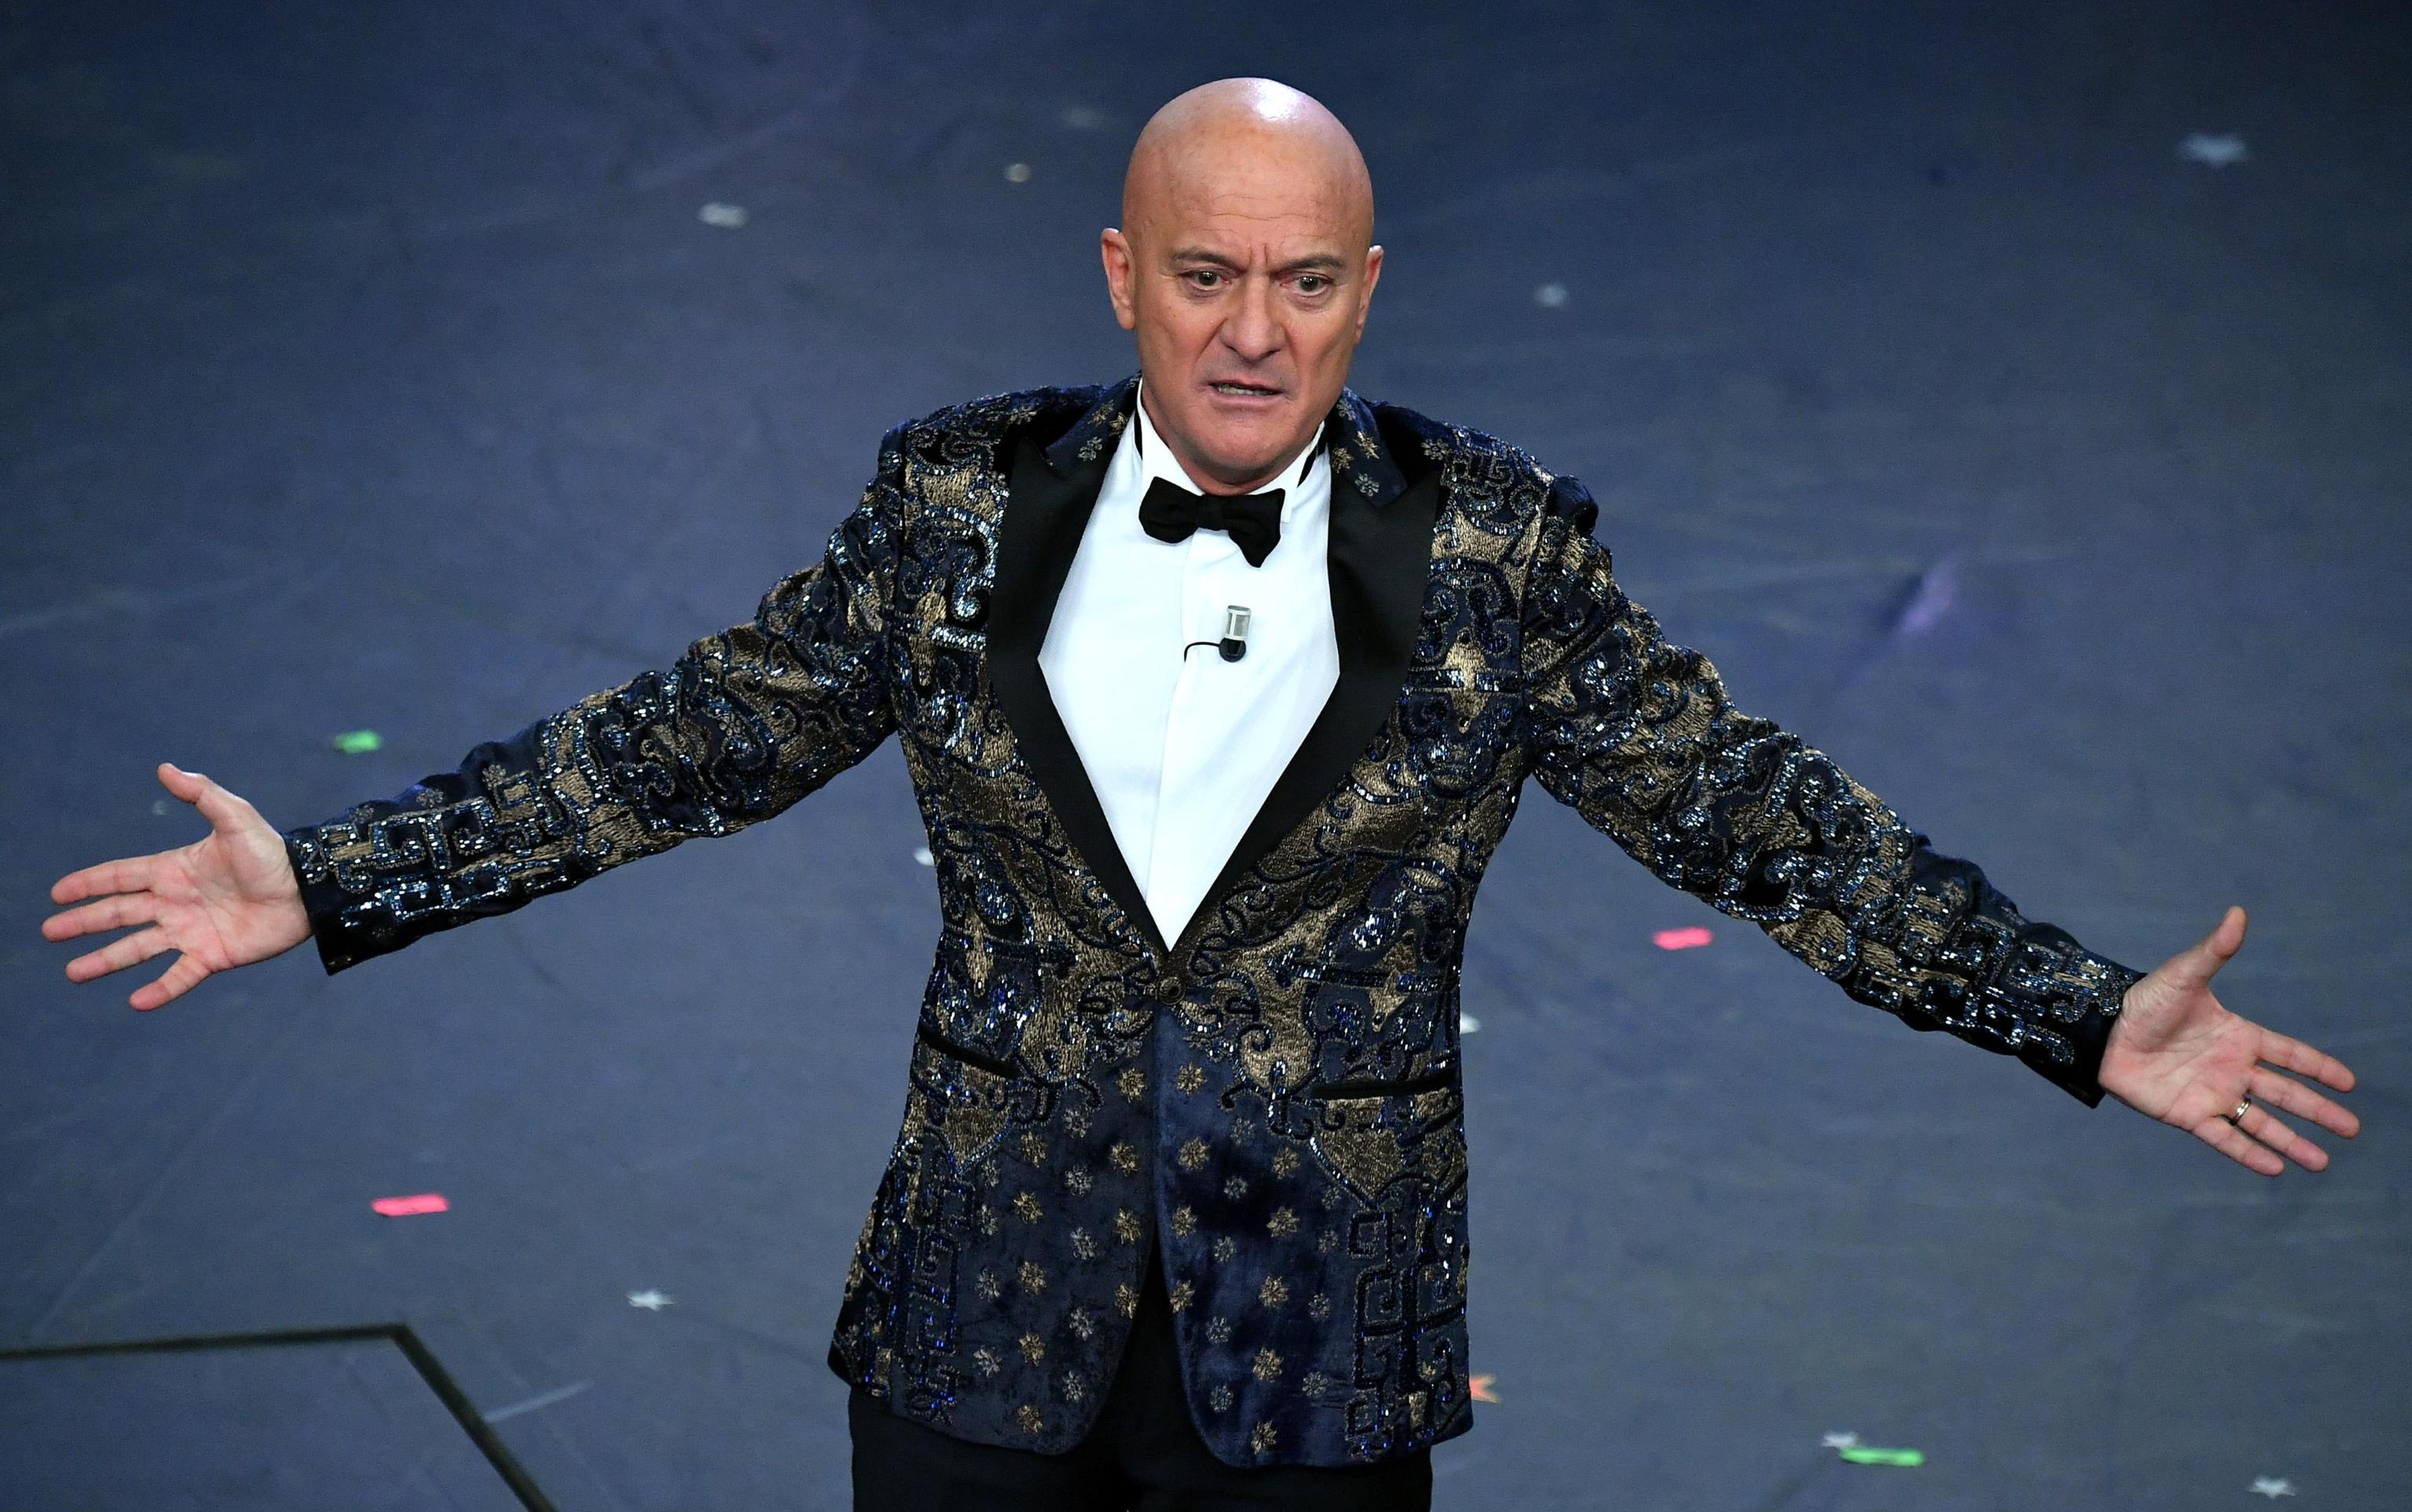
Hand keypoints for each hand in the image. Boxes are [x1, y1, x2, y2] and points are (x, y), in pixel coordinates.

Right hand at [42, 763, 311, 1009]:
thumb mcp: (235, 819)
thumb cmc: (273, 853)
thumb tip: (166, 768)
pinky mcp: (213, 955)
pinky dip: (160, 990)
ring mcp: (192, 931)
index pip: (121, 877)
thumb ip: (201, 795)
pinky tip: (135, 1002)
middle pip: (119, 913)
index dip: (89, 884)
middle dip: (84, 923)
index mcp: (174, 870)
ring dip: (105, 960)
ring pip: (138, 948)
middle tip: (50, 931)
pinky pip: (180, 976)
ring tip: (73, 973)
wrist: (309, 890)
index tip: (57, 893)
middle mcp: (176, 902)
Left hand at [2097, 905, 2358, 1175]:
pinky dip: (2249, 1154)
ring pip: (2261, 1122)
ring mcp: (2212, 1093)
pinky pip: (2225, 1138)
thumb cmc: (2142, 1001)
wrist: (2101, 1031)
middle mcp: (2231, 1068)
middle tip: (2352, 1129)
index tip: (2349, 1083)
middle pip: (2285, 1093)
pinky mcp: (2188, 1115)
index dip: (2319, 1067)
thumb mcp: (2183, 975)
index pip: (2290, 1054)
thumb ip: (2214, 951)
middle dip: (2318, 1111)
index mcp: (2238, 1036)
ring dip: (2292, 1141)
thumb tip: (2237, 913)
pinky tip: (2276, 1168)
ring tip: (2322, 1162)